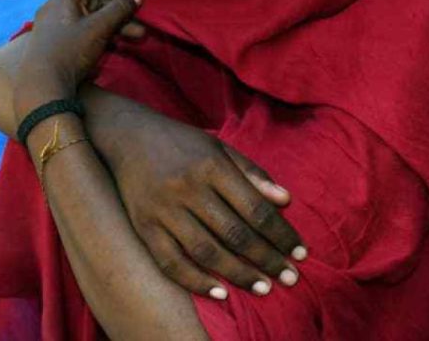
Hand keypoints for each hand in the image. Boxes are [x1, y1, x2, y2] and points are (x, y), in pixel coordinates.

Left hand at [13, 0, 143, 123]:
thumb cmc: (70, 52)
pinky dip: (102, 33)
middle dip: (122, 11)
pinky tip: (117, 46)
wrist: (41, 86)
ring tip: (137, 38)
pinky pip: (84, 28)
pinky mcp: (58, 39)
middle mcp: (60, 3)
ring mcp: (58, 22)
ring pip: (93, 15)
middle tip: (141, 28)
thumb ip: (121, 9)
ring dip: (116, 24)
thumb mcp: (99, 28)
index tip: (131, 6)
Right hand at [91, 104, 306, 298]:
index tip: (301, 253)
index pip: (256, 208)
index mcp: (212, 166)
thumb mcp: (220, 148)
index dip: (281, 234)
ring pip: (206, 252)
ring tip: (263, 288)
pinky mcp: (144, 226)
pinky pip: (171, 262)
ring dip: (238, 274)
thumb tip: (286, 201)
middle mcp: (188, 189)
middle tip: (290, 278)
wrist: (126, 136)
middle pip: (235, 233)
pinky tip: (220, 291)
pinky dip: (196, 281)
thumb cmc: (182, 143)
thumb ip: (253, 174)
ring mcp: (163, 209)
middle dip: (267, 259)